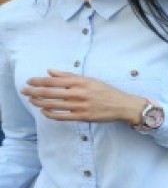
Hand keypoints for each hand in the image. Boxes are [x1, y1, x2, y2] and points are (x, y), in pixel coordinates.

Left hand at [22, 69, 144, 123]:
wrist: (122, 105)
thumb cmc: (106, 91)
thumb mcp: (89, 80)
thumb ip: (69, 76)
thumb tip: (50, 71)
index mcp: (80, 82)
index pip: (54, 80)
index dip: (38, 81)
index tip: (29, 81)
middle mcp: (79, 93)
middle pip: (50, 92)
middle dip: (34, 91)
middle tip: (24, 91)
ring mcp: (80, 106)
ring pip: (53, 105)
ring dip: (39, 103)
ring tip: (32, 101)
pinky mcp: (82, 117)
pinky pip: (61, 116)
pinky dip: (50, 114)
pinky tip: (45, 111)